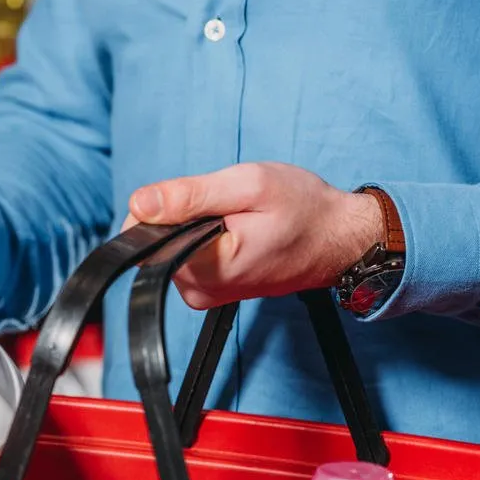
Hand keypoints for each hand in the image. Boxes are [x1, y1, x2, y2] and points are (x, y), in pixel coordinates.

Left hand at [125, 163, 383, 309]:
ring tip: (235, 218)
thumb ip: (190, 195)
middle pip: (154, 243)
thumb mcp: (249, 185)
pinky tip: (234, 231)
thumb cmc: (303, 209)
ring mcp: (203, 295)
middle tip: (226, 207)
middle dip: (180, 214)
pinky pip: (185, 256)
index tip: (198, 197)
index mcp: (205, 268)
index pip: (143, 238)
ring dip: (193, 224)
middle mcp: (198, 291)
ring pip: (169, 248)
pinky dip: (202, 237)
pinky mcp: (208, 291)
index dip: (160, 206)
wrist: (339, 240)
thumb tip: (140, 202)